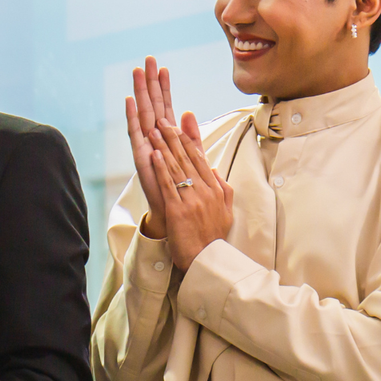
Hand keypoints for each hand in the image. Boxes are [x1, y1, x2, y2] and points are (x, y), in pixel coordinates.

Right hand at [125, 56, 176, 239]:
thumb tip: (188, 113)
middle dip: (150, 82)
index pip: (165, 107)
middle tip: (147, 60)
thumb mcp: (191, 158)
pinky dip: (132, 118)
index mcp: (168, 138)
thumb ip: (190, 136)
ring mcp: (146, 147)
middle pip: (152, 105)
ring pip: (143, 114)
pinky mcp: (141, 157)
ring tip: (137, 72)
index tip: (163, 67)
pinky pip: (136, 134)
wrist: (174, 214)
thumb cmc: (182, 189)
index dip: (164, 88)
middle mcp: (154, 139)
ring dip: (140, 93)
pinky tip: (129, 102)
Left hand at [150, 113, 232, 270]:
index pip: (200, 159)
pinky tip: (154, 154)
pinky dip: (160, 168)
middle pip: (187, 159)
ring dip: (164, 147)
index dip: (188, 140)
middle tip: (162, 121)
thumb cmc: (213, 236)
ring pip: (176, 168)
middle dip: (173, 138)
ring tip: (154, 131)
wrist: (207, 259)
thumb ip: (222, 188)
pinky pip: (168, 185)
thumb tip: (213, 169)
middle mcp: (205, 191)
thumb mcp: (225, 210)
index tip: (179, 125)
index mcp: (215, 190)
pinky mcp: (178, 210)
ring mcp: (192, 200)